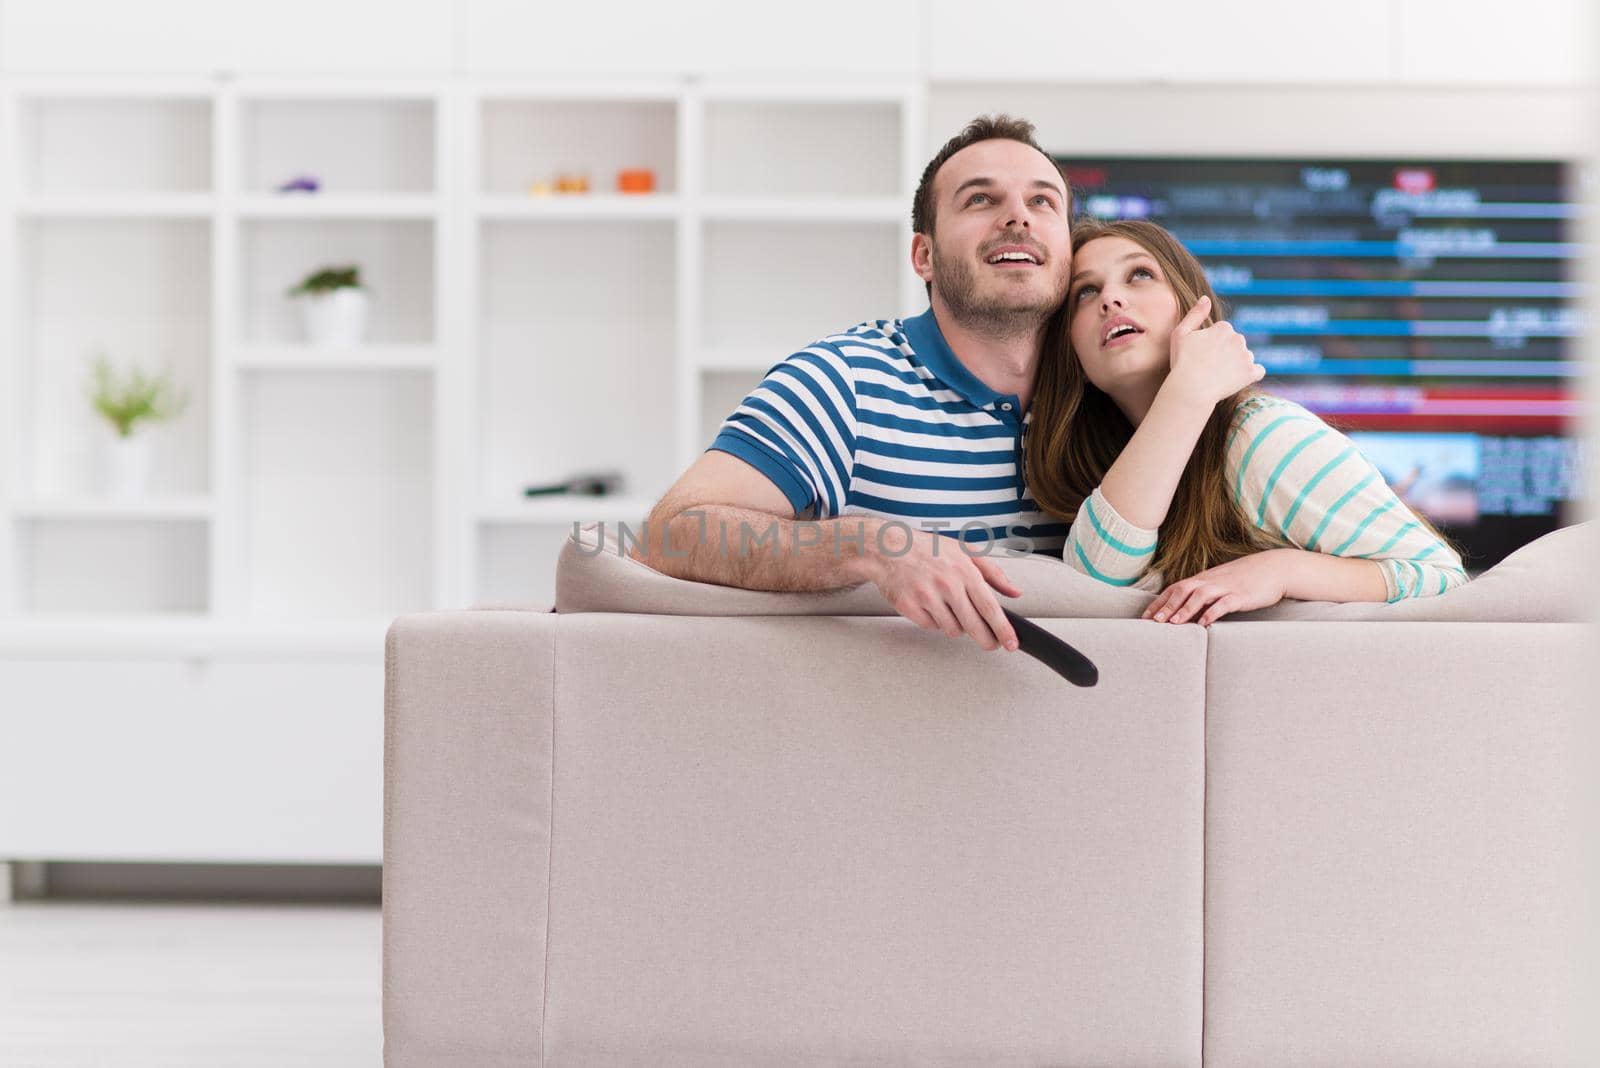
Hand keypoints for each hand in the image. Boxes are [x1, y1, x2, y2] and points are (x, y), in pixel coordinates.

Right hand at [860, 524, 1022, 651]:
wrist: (887, 548)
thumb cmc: (927, 548)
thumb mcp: (964, 551)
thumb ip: (993, 572)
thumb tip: (1015, 592)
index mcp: (964, 571)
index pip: (989, 608)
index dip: (1003, 629)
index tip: (1011, 643)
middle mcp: (947, 585)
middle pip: (973, 626)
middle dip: (986, 640)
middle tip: (991, 644)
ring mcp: (926, 597)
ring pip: (952, 629)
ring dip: (955, 625)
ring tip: (949, 609)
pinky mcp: (909, 607)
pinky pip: (931, 627)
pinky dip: (934, 621)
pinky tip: (930, 606)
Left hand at [1141, 550, 1287, 626]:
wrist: (1274, 569)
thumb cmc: (1244, 579)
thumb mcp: (1220, 584)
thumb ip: (1203, 595)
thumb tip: (1185, 609)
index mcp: (1203, 579)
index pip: (1174, 589)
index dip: (1159, 602)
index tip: (1145, 617)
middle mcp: (1210, 581)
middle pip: (1182, 591)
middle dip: (1166, 606)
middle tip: (1153, 622)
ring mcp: (1226, 587)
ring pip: (1200, 596)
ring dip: (1185, 609)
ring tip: (1173, 623)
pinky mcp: (1241, 595)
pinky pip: (1224, 603)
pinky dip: (1212, 612)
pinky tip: (1204, 624)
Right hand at [1164, 295, 1265, 407]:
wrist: (1190, 389)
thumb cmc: (1182, 362)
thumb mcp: (1180, 334)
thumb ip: (1195, 314)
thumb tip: (1206, 298)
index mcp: (1223, 327)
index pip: (1222, 332)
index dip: (1211, 343)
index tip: (1201, 354)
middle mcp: (1238, 338)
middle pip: (1235, 343)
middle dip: (1226, 352)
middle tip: (1209, 366)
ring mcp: (1246, 356)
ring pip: (1245, 357)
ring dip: (1237, 364)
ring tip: (1219, 376)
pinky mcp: (1251, 373)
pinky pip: (1258, 371)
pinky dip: (1251, 374)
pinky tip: (1239, 379)